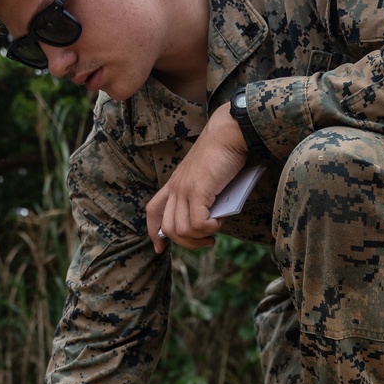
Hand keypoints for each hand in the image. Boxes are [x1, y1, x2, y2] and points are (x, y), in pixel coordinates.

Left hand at [145, 103, 247, 253]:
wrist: (229, 133)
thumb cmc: (225, 154)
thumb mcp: (207, 179)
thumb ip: (203, 198)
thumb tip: (209, 221)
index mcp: (174, 183)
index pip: (153, 211)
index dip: (154, 233)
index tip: (159, 249)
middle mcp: (175, 188)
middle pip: (168, 229)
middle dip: (188, 243)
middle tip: (207, 241)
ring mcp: (184, 189)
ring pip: (181, 230)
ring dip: (201, 236)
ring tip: (215, 227)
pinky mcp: (197, 191)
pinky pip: (197, 224)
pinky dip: (210, 228)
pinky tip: (220, 221)